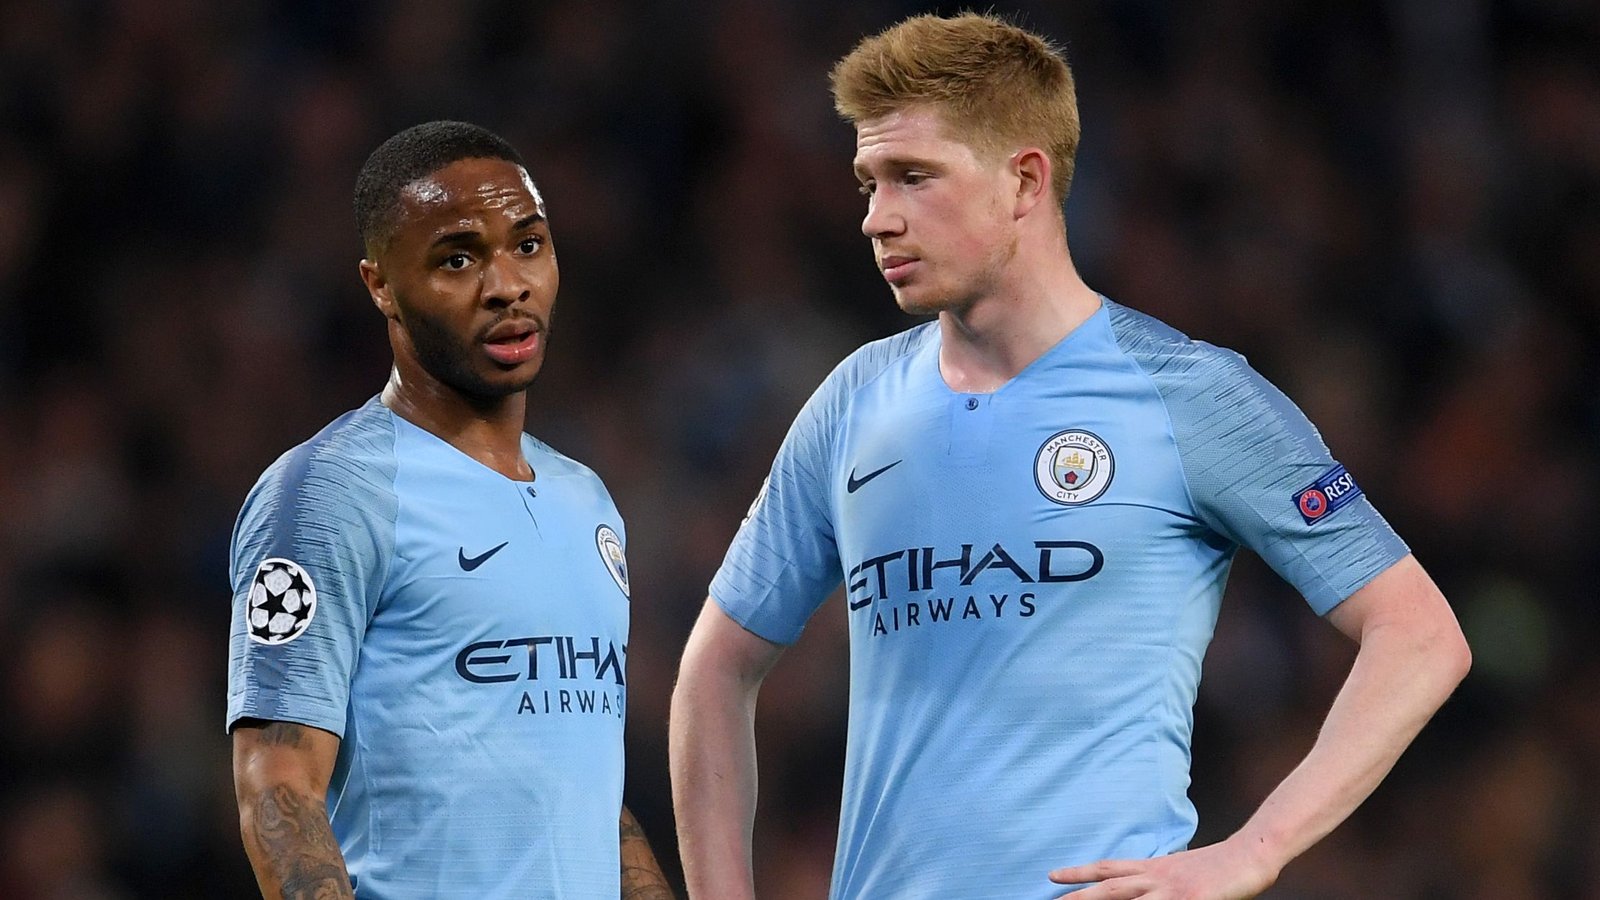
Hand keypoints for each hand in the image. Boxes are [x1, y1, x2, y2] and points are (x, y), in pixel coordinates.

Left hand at [1047, 839, 1279, 898]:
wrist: (1251, 853)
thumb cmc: (1218, 868)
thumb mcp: (1181, 872)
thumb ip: (1159, 881)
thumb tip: (1142, 886)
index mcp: (1154, 868)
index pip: (1109, 868)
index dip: (1080, 872)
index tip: (1053, 876)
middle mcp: (1158, 878)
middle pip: (1110, 887)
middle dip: (1079, 896)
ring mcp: (1174, 891)